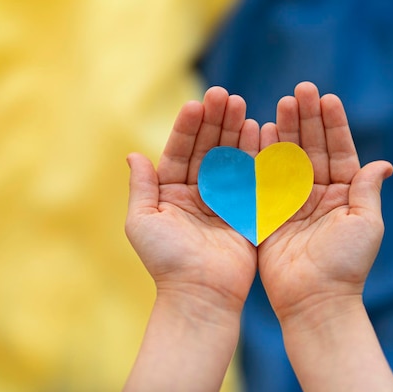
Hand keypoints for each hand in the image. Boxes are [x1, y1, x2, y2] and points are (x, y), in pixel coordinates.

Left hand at [121, 87, 260, 391]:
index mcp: (171, 192)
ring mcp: (224, 199)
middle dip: (215, 122)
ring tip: (241, 106)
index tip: (197, 104)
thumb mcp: (142, 222)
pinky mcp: (246, 209)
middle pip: (207, 149)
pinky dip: (255, 155)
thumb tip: (133, 155)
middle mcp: (198, 192)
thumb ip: (141, 188)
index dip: (188, 127)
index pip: (180, 151)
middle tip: (225, 95)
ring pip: (230, 157)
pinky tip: (259, 131)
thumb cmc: (166, 262)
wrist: (200, 295)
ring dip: (235, 132)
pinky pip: (251, 177)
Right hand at [257, 81, 392, 323]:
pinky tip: (261, 130)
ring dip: (286, 130)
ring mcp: (292, 200)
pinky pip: (265, 177)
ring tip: (282, 103)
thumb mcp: (366, 224)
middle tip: (300, 90)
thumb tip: (385, 163)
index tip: (328, 99)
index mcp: (344, 194)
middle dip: (307, 119)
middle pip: (312, 148)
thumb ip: (367, 190)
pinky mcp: (269, 211)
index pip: (340, 151)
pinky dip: (263, 154)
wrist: (314, 300)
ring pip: (288, 157)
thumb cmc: (346, 265)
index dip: (334, 125)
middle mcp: (318, 193)